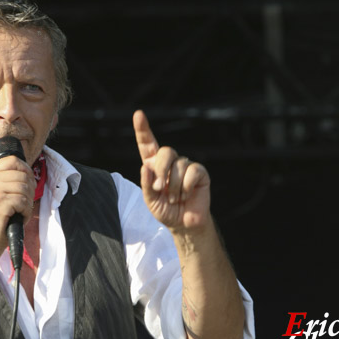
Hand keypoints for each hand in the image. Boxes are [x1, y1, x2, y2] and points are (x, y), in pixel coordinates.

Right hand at [0, 156, 35, 254]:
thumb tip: (29, 172)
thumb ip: (9, 180)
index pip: (13, 160)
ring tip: (19, 211)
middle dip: (30, 190)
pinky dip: (26, 211)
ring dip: (28, 202)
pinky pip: (24, 201)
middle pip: (23, 174)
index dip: (26, 170)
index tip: (28, 182)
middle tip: (23, 204)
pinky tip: (18, 217)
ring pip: (25, 187)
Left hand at [133, 110, 210, 231]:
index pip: (147, 143)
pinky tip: (187, 195)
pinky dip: (187, 186)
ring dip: (174, 187)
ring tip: (175, 199)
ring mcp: (185, 165)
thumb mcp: (150, 201)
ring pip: (179, 165)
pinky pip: (192, 171)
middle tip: (160, 190)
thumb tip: (145, 167)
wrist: (184, 224)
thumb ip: (146, 185)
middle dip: (161, 171)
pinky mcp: (199, 172)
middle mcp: (169, 162)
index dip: (143, 129)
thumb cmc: (165, 210)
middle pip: (165, 151)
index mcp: (153, 165)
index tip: (138, 114)